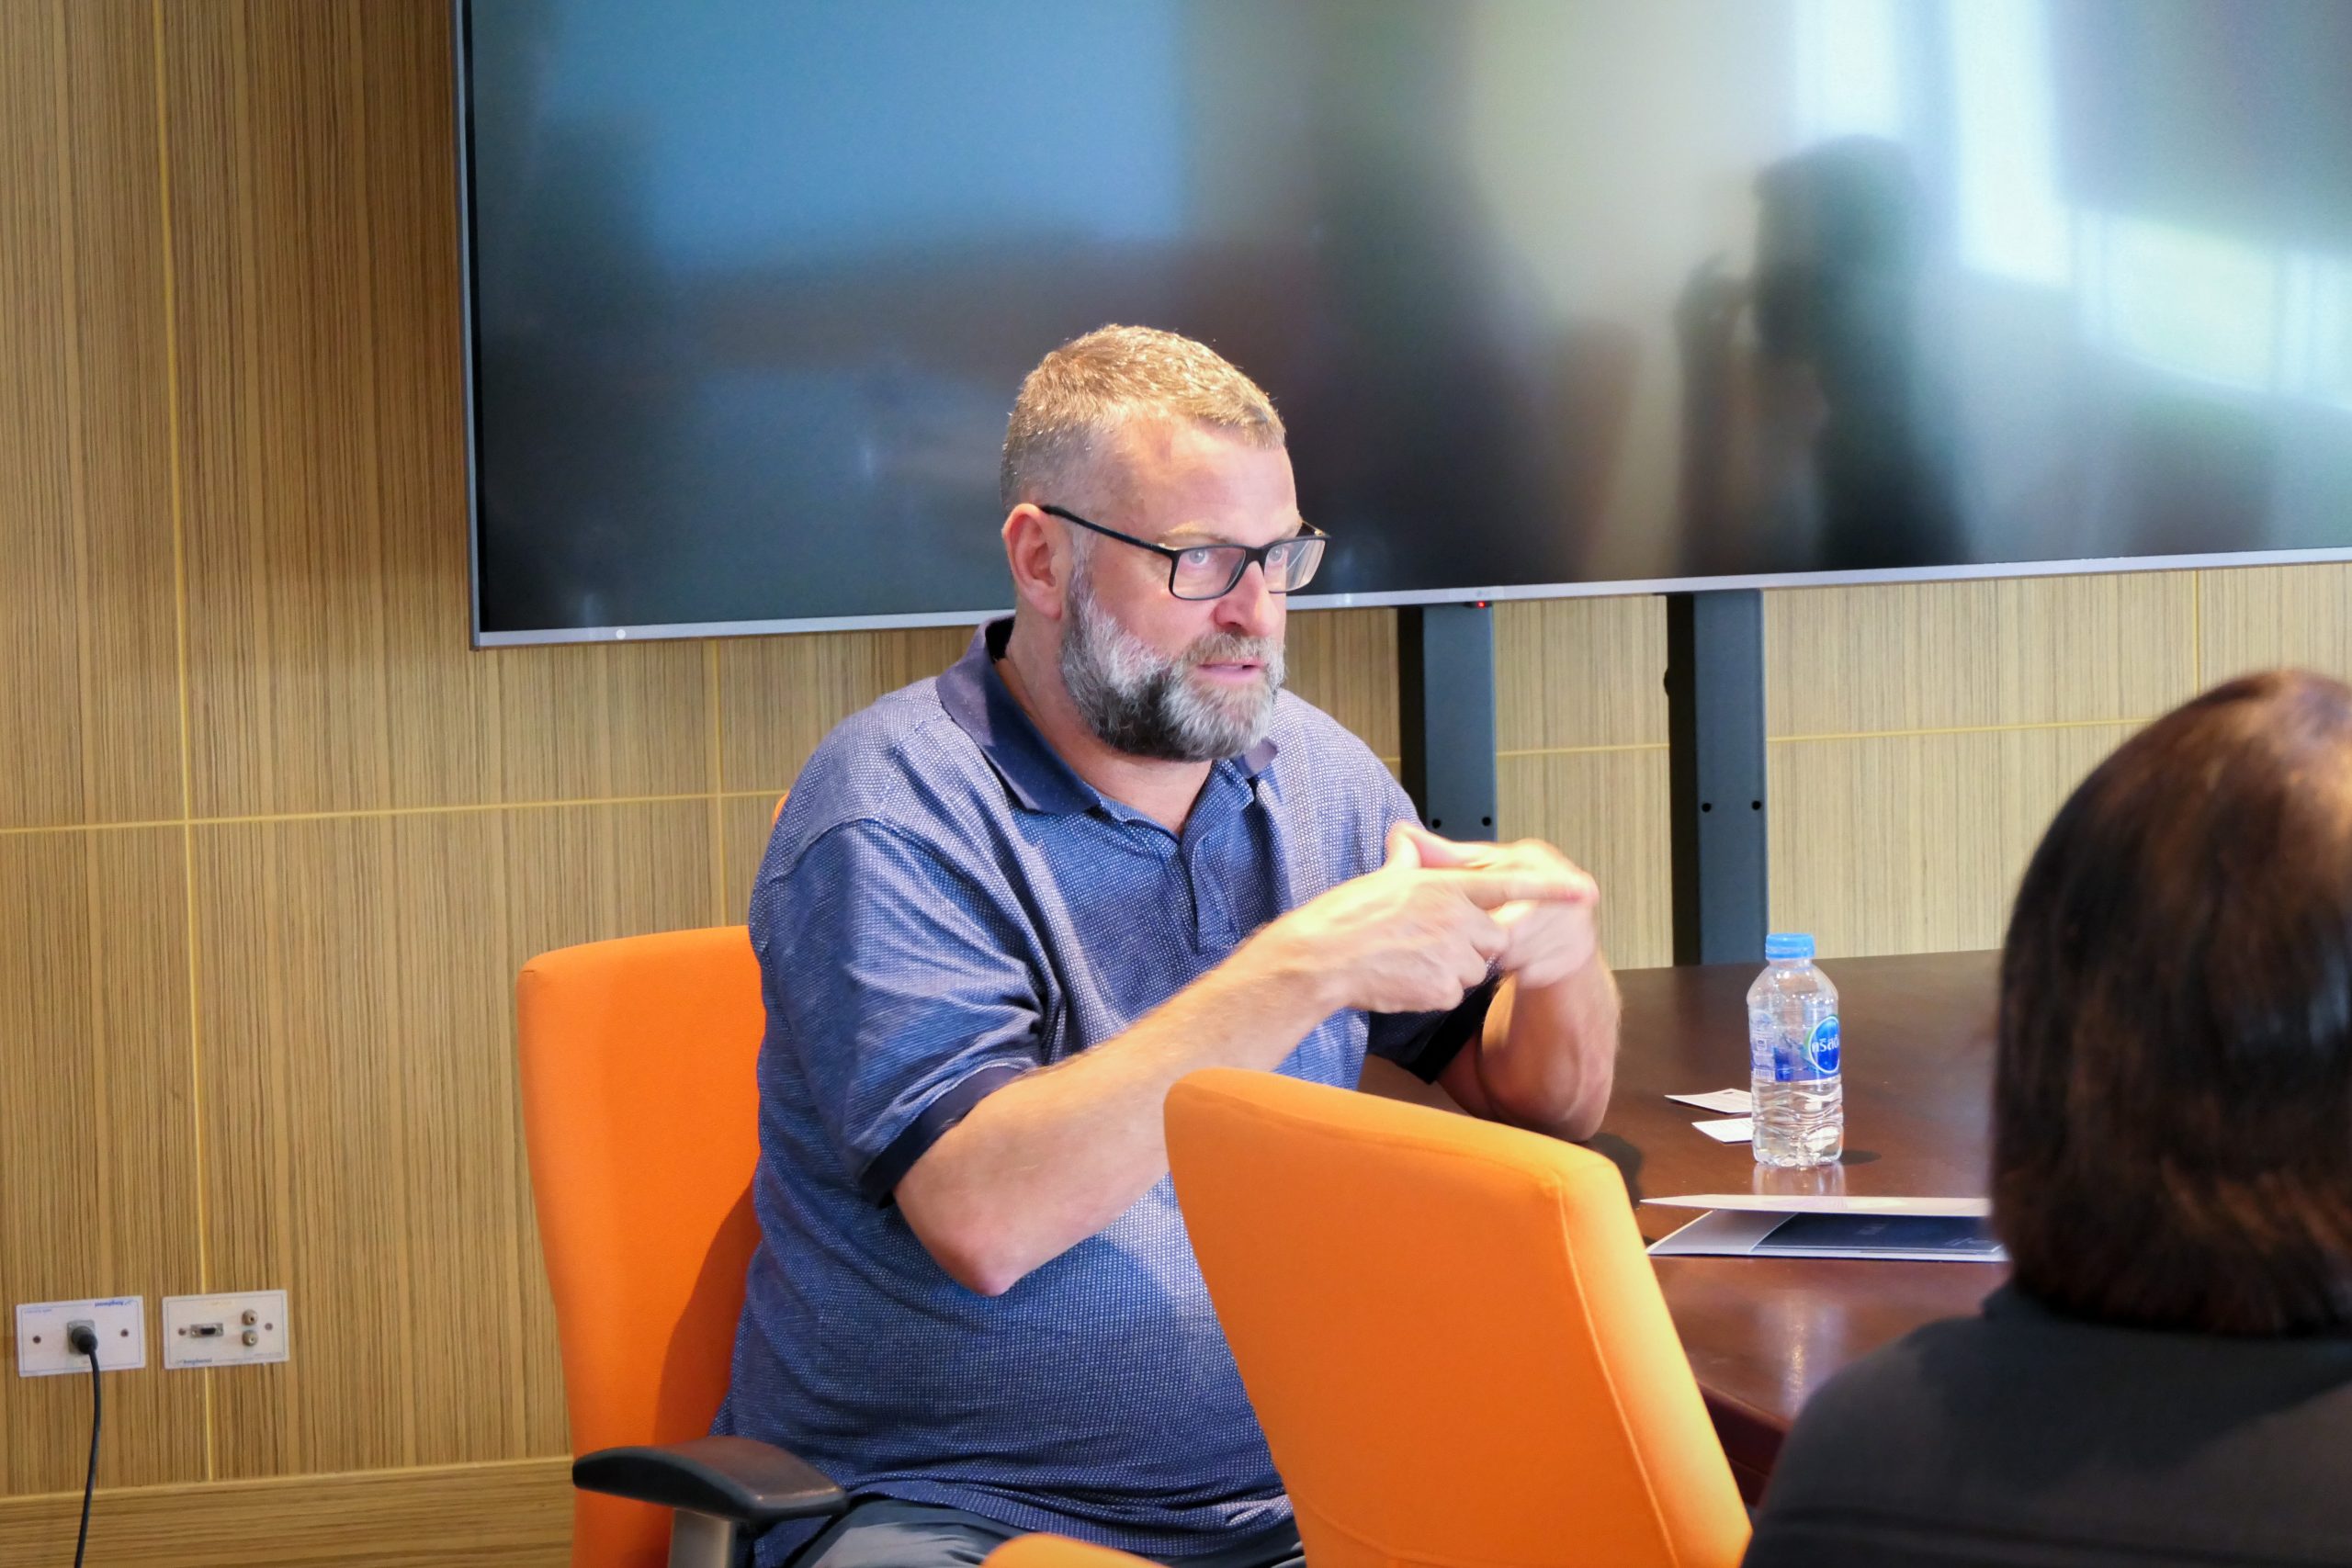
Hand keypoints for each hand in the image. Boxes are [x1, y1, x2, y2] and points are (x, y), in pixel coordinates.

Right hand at [1249, 823, 1590, 1015]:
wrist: (1322, 960)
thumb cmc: (1345, 917)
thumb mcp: (1381, 878)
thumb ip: (1407, 861)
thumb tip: (1407, 839)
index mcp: (1446, 887)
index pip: (1509, 883)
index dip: (1550, 887)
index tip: (1583, 889)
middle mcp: (1457, 919)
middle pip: (1491, 936)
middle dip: (1470, 942)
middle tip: (1426, 940)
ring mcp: (1453, 957)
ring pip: (1473, 969)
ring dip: (1450, 968)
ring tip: (1407, 960)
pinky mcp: (1444, 991)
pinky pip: (1452, 994)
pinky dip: (1433, 992)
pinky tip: (1404, 980)